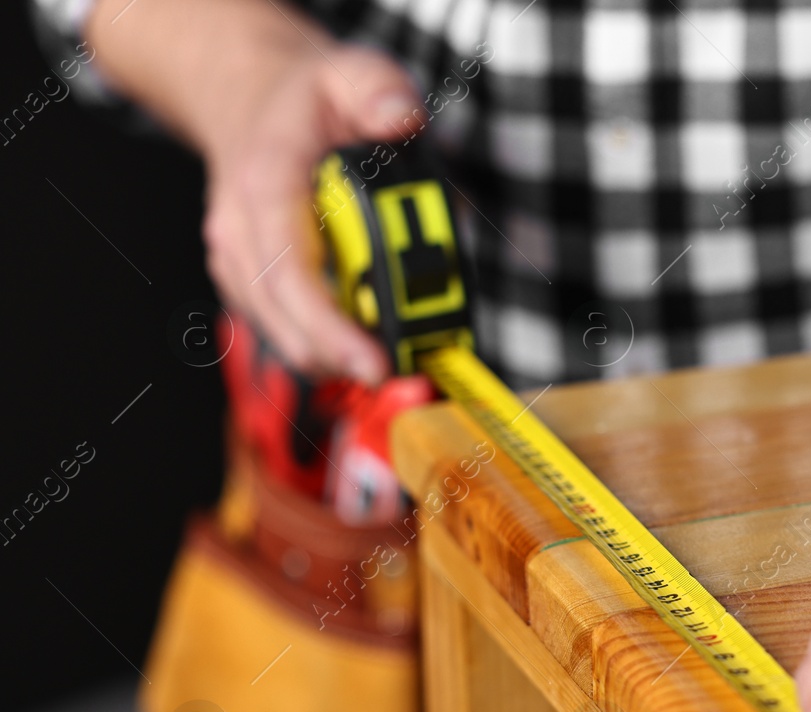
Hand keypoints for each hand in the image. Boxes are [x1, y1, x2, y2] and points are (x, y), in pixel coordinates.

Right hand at [198, 43, 420, 380]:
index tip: (375, 361)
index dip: (332, 328)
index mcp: (265, 184)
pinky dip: (326, 341)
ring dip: (338, 354)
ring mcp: (237, 260)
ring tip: (395, 353)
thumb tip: (400, 117)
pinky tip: (366, 338)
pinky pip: (284, 327)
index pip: (290, 273)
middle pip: (285, 319)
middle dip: (345, 356)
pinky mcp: (248, 280)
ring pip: (282, 333)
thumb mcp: (352, 73)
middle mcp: (240, 231)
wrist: (254, 99)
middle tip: (404, 370)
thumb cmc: (311, 97)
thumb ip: (380, 91)